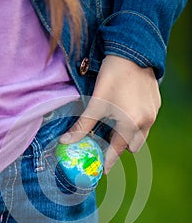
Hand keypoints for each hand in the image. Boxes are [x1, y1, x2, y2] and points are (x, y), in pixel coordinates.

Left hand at [60, 55, 160, 173]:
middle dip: (120, 147)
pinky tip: (126, 110)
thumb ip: (82, 126)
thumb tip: (65, 142)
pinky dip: (136, 123)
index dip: (109, 162)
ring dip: (129, 135)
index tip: (103, 170)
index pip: (118, 151)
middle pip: (133, 146)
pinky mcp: (156, 104)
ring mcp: (153, 113)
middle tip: (107, 139)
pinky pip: (147, 122)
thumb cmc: (112, 77)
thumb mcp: (95, 104)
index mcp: (130, 124)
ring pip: (141, 135)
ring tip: (116, 123)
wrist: (133, 52)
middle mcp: (146, 122)